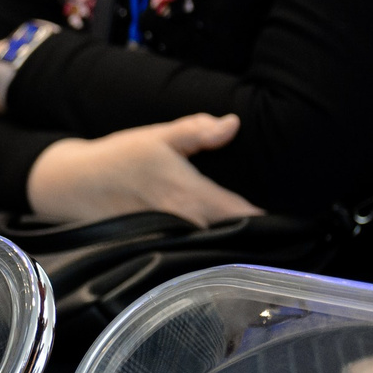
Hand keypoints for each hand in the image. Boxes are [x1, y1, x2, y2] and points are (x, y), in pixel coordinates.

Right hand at [23, 114, 264, 225]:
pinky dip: (213, 245)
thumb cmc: (118, 158)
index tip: (298, 217)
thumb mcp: (157, 136)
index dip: (272, 218)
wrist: (74, 185)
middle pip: (236, 235)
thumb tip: (233, 124)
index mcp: (192, 196)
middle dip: (260, 231)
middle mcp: (187, 223)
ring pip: (218, 244)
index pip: (244, 215)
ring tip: (260, 233)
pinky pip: (198, 248)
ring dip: (237, 240)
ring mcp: (174, 238)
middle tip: (287, 226)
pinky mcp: (162, 244)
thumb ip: (197, 131)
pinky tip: (222, 238)